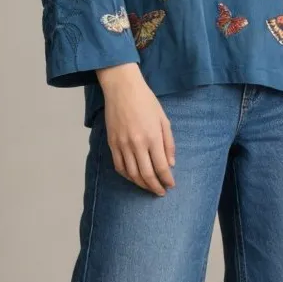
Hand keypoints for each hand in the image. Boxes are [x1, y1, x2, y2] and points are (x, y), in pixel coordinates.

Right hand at [96, 63, 175, 195]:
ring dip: (141, 184)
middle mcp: (136, 144)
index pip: (161, 167)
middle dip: (155, 187)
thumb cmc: (146, 101)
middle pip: (146, 174)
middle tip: (161, 192)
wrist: (122, 89)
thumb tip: (170, 164)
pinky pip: (118, 166)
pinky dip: (127, 176)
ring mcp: (122, 145)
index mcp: (152, 137)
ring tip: (149, 187)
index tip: (171, 185)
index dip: (167, 179)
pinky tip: (134, 178)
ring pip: (132, 174)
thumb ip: (168, 143)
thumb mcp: (163, 119)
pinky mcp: (111, 143)